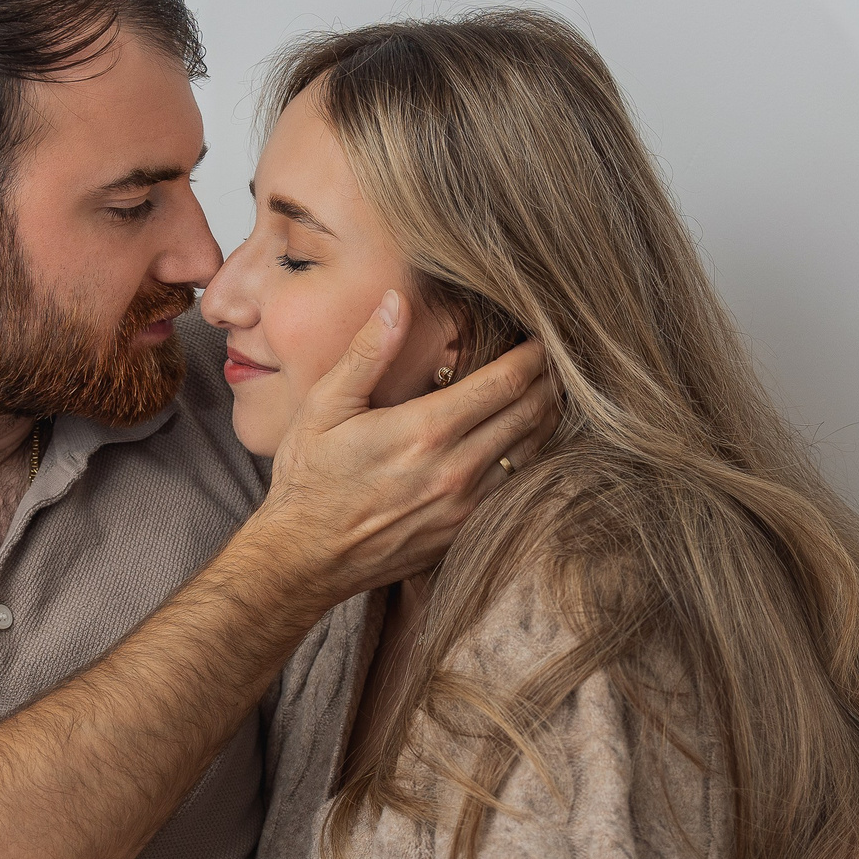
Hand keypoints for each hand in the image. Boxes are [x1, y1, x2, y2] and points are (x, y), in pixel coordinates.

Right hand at [249, 290, 558, 604]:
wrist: (303, 558)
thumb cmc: (309, 480)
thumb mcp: (325, 406)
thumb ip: (368, 352)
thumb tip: (396, 300)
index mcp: (426, 430)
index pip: (504, 384)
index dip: (531, 357)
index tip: (540, 339)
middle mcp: (456, 469)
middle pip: (528, 415)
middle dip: (547, 383)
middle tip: (555, 361)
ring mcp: (464, 506)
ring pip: (530, 453)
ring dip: (543, 420)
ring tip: (547, 394)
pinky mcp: (463, 532)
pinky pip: (513, 488)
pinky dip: (527, 459)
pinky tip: (522, 443)